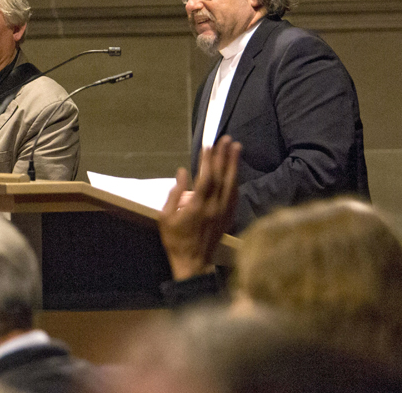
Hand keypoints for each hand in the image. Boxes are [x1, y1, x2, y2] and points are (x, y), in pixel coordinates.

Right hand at [159, 135, 240, 280]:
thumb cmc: (176, 239)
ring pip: (232, 183)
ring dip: (234, 164)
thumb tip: (183, 172)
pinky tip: (236, 170)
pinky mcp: (229, 216)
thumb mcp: (165, 216)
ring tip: (236, 148)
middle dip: (224, 156)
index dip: (207, 160)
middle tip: (227, 139)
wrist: (194, 262)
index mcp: (197, 206)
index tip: (207, 145)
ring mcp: (224, 211)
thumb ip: (175, 193)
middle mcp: (214, 206)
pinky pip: (235, 194)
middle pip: (222, 176)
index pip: (205, 177)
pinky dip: (236, 179)